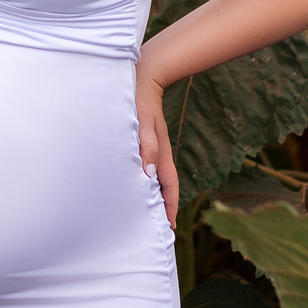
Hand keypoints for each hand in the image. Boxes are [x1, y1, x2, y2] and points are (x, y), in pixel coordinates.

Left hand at [136, 68, 177, 228]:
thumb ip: (146, 147)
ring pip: (155, 179)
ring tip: (147, 214)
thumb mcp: (143, 124)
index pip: (169, 187)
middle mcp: (159, 155)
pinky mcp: (145, 144)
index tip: (170, 226)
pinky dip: (146, 182)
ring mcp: (153, 150)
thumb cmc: (139, 102)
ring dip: (154, 196)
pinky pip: (148, 169)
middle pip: (164, 187)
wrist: (143, 79)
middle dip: (163, 207)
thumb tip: (148, 175)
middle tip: (157, 228)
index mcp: (161, 154)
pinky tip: (137, 186)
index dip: (170, 207)